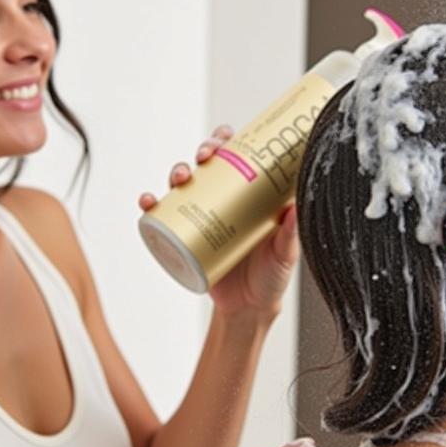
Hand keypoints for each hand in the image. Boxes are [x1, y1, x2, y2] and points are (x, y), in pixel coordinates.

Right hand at [138, 125, 298, 317]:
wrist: (248, 308)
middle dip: (203, 150)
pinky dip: (151, 207)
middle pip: (209, 163)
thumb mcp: (285, 253)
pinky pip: (162, 218)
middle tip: (205, 157)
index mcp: (251, 195)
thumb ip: (292, 233)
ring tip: (181, 178)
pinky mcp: (185, 237)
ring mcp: (203, 216)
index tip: (226, 138)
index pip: (239, 157)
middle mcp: (225, 200)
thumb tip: (297, 205)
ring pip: (185, 184)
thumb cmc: (272, 277)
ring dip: (178, 171)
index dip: (229, 141)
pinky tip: (148, 202)